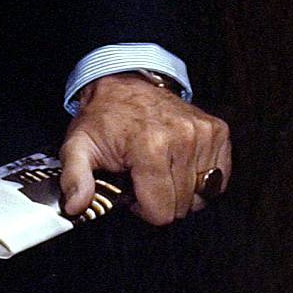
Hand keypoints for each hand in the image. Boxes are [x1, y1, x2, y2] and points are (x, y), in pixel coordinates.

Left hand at [59, 73, 231, 224]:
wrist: (123, 81)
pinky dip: (201, 177)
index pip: (161, 212)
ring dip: (181, 187)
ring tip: (159, 166)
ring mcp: (203, 134)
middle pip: (182, 206)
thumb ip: (74, 179)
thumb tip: (76, 206)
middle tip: (143, 174)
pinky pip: (219, 178)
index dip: (142, 207)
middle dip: (160, 197)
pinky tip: (180, 162)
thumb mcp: (78, 146)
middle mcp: (182, 138)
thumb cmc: (103, 117)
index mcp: (150, 147)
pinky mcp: (217, 131)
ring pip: (202, 194)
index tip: (132, 187)